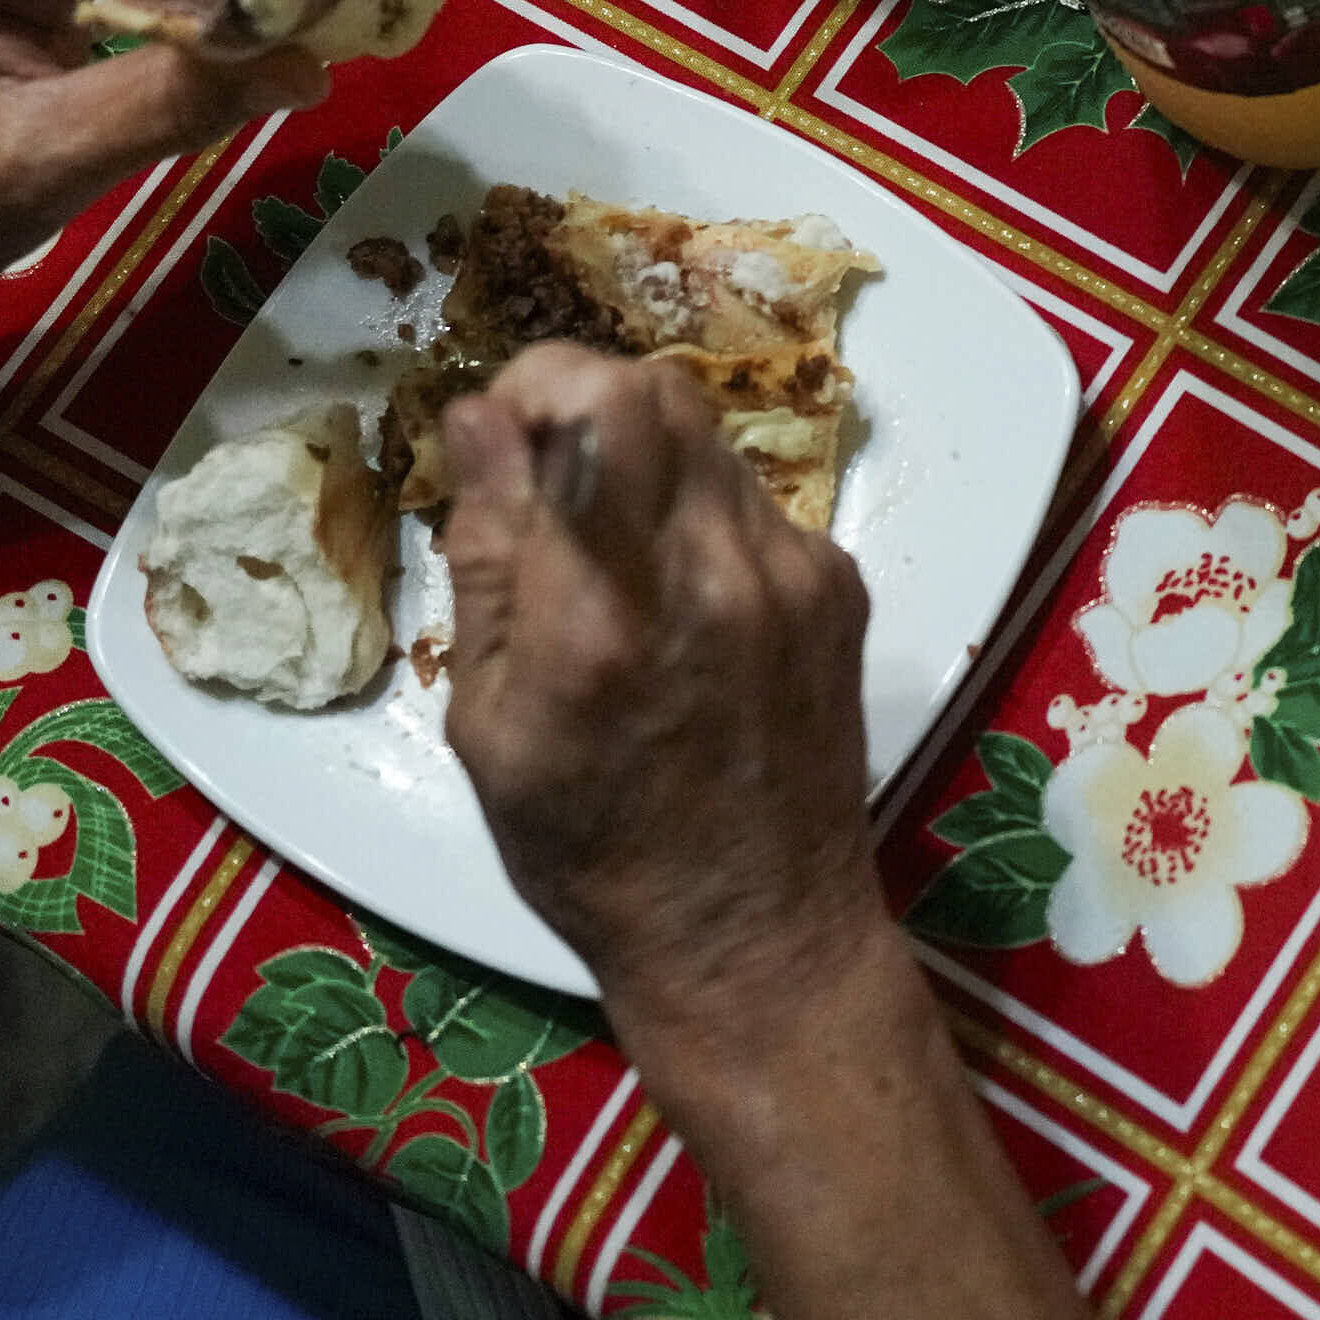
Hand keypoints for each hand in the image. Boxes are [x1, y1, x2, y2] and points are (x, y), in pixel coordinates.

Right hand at [436, 345, 882, 1051]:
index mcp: (607, 615)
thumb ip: (488, 558)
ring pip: (710, 437)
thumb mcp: (488, 725)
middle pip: (659, 391)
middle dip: (586, 402)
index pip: (597, 403)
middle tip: (543, 470)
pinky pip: (753, 501)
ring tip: (608, 549)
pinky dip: (699, 516)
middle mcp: (716, 571)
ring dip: (643, 460)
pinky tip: (678, 599)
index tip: (502, 427)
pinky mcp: (841, 584)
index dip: (540, 383)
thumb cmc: (590, 852)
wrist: (756, 935)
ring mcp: (795, 573)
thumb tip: (478, 418)